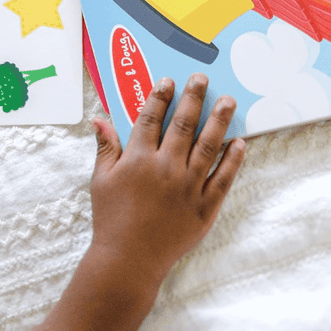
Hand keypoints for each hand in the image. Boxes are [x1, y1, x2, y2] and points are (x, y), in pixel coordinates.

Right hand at [38, 73, 244, 330]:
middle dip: (192, 98)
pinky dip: (233, 160)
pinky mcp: (204, 207)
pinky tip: (240, 143)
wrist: (129, 259)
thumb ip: (105, 147)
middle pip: (182, 125)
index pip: (150, 118)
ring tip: (228, 101)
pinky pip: (223, 178)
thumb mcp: (100, 179)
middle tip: (201, 79)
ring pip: (208, 146)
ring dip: (219, 121)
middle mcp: (165, 168)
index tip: (167, 80)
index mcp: (138, 159)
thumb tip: (99, 118)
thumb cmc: (111, 217)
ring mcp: (188, 187)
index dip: (159, 97)